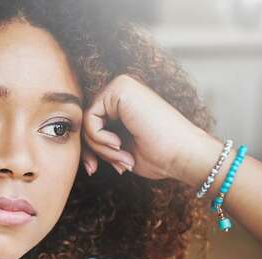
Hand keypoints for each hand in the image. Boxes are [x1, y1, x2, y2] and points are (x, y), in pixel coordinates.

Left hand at [82, 74, 211, 179]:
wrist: (183, 155)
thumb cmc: (159, 156)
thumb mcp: (119, 151)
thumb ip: (99, 143)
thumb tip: (78, 150)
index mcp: (123, 105)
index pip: (90, 125)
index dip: (88, 150)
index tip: (93, 169)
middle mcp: (122, 91)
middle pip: (85, 122)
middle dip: (92, 150)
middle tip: (114, 166)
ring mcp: (121, 86)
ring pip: (86, 121)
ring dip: (99, 147)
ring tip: (122, 157)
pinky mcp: (120, 88)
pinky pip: (89, 117)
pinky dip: (98, 138)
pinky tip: (119, 144)